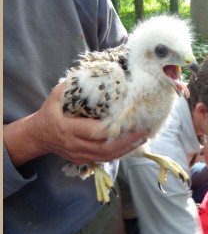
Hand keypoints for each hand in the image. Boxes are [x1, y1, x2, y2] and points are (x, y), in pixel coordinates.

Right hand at [4, 82, 147, 165]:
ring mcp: (79, 155)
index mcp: (68, 129)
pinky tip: (131, 145)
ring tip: (142, 137)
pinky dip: (119, 153)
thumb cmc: (49, 113)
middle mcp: (74, 145)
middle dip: (126, 141)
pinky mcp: (83, 160)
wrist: (38, 136)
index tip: (130, 120)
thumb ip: (73, 86)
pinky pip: (104, 159)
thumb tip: (96, 73)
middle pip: (104, 148)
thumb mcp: (56, 96)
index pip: (94, 131)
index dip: (113, 128)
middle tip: (143, 131)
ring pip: (106, 156)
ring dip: (126, 149)